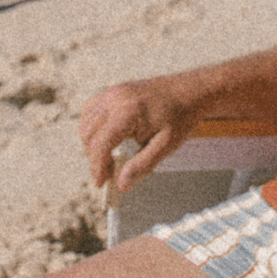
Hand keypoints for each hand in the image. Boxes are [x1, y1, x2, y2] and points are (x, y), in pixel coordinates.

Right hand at [80, 78, 203, 190]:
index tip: (101, 183)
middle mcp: (115, 99)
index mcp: (127, 111)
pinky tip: (109, 140)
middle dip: (95, 158)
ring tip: (111, 158)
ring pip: (86, 124)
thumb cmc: (180, 117)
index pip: (100, 143)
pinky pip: (91, 112)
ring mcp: (111, 93)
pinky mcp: (112, 92)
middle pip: (89, 135)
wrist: (190, 91)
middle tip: (110, 173)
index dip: (97, 166)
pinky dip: (94, 129)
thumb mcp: (166, 146)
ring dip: (92, 144)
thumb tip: (122, 185)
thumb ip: (142, 166)